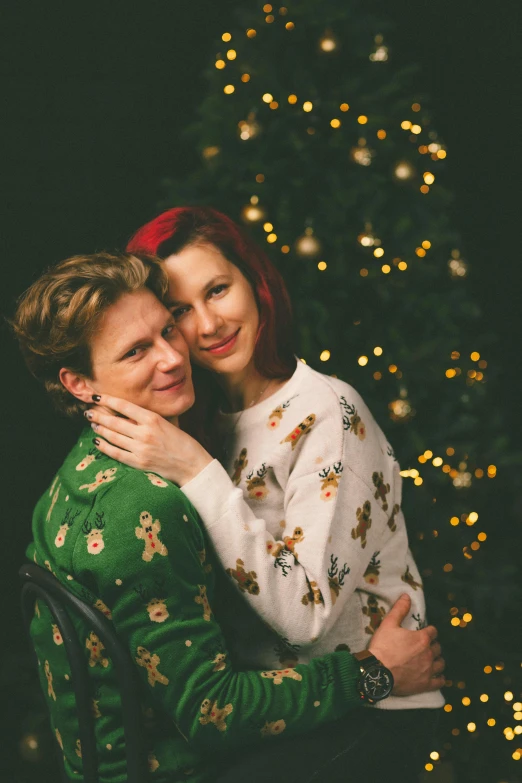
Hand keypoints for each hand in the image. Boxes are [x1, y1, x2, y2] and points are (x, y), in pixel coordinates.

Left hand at [87, 394, 212, 485]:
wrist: (193, 466)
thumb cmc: (184, 443)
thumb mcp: (169, 423)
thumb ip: (150, 418)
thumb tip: (131, 412)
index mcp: (153, 419)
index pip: (124, 406)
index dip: (108, 400)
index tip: (97, 397)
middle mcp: (145, 432)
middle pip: (114, 422)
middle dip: (99, 415)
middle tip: (88, 411)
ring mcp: (141, 449)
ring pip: (113, 437)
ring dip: (100, 429)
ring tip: (93, 424)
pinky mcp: (139, 463)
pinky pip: (116, 453)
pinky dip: (105, 447)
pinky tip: (97, 442)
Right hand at [368, 593, 444, 696]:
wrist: (377, 672)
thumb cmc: (383, 647)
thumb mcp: (388, 624)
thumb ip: (400, 609)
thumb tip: (406, 596)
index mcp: (421, 638)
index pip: (433, 632)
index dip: (430, 631)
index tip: (426, 632)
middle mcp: (428, 654)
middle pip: (438, 647)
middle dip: (433, 645)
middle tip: (426, 646)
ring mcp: (428, 670)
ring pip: (440, 663)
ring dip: (438, 660)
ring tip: (432, 660)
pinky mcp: (425, 684)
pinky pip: (439, 681)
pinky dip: (440, 678)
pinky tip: (438, 676)